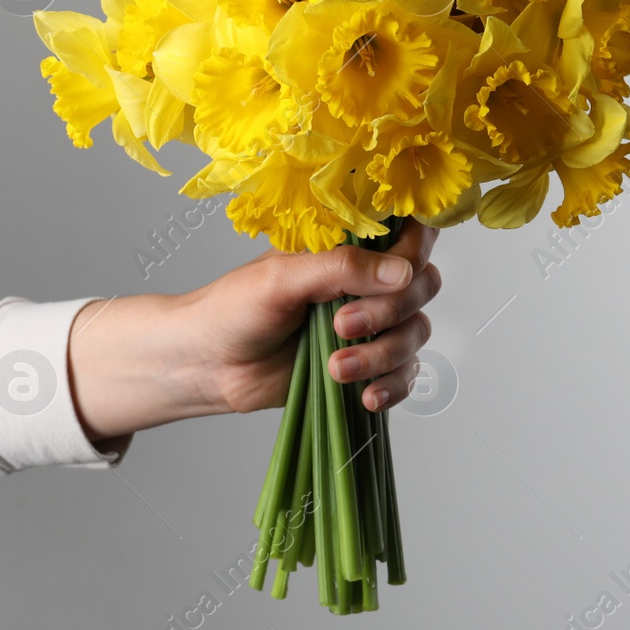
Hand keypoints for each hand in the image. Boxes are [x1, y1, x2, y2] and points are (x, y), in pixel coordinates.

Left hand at [66, 221, 441, 443]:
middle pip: (422, 286)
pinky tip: (366, 395)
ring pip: (415, 333)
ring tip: (336, 368)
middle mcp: (368, 282)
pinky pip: (405, 374)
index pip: (410, 233)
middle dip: (388, 311)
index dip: (416, 249)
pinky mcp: (368, 365)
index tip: (398, 272)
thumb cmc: (233, 309)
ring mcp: (372, 325)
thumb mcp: (282, 278)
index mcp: (349, 246)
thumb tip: (402, 272)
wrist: (207, 366)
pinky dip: (393, 386)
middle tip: (340, 325)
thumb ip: (342, 269)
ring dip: (382, 355)